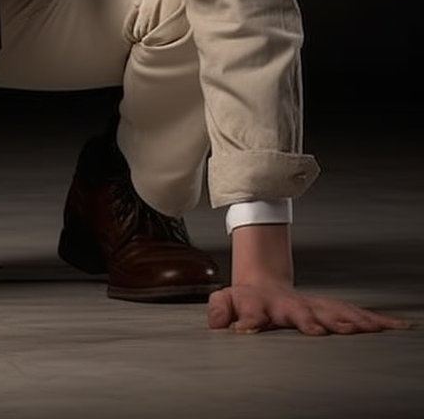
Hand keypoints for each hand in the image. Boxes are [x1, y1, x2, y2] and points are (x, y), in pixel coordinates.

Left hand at [207, 282, 411, 335]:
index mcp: (259, 304)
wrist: (263, 282)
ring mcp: (310, 305)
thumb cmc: (245, 299)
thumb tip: (215, 322)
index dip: (249, 320)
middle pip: (300, 313)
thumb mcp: (223, 300)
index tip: (248, 328)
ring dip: (348, 320)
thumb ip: (218, 310)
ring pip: (332, 312)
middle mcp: (289, 305)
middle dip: (310, 321)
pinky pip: (353, 314)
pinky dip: (374, 321)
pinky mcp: (328, 309)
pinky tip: (396, 326)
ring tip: (366, 329)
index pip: (252, 312)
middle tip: (321, 330)